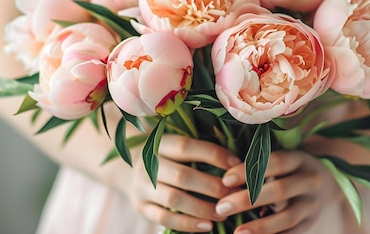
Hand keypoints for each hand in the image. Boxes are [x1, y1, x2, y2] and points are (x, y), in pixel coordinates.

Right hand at [126, 134, 241, 232]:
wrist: (130, 170)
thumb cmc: (169, 158)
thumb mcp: (178, 148)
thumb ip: (201, 152)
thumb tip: (239, 163)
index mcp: (160, 143)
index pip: (187, 147)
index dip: (214, 155)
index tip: (237, 165)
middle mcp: (148, 164)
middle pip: (182, 176)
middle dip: (212, 187)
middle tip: (234, 194)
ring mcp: (142, 186)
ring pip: (174, 199)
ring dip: (203, 208)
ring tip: (224, 213)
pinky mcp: (141, 207)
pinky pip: (165, 218)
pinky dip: (188, 224)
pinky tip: (207, 226)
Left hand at [215, 150, 337, 233]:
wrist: (327, 184)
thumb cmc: (291, 168)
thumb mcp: (283, 157)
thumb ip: (260, 163)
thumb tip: (226, 180)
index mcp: (300, 159)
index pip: (274, 162)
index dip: (249, 171)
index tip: (225, 181)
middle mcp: (309, 181)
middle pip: (280, 191)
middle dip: (248, 200)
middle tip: (221, 207)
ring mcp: (312, 204)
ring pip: (287, 217)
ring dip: (261, 227)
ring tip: (237, 233)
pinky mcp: (310, 223)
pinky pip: (293, 233)